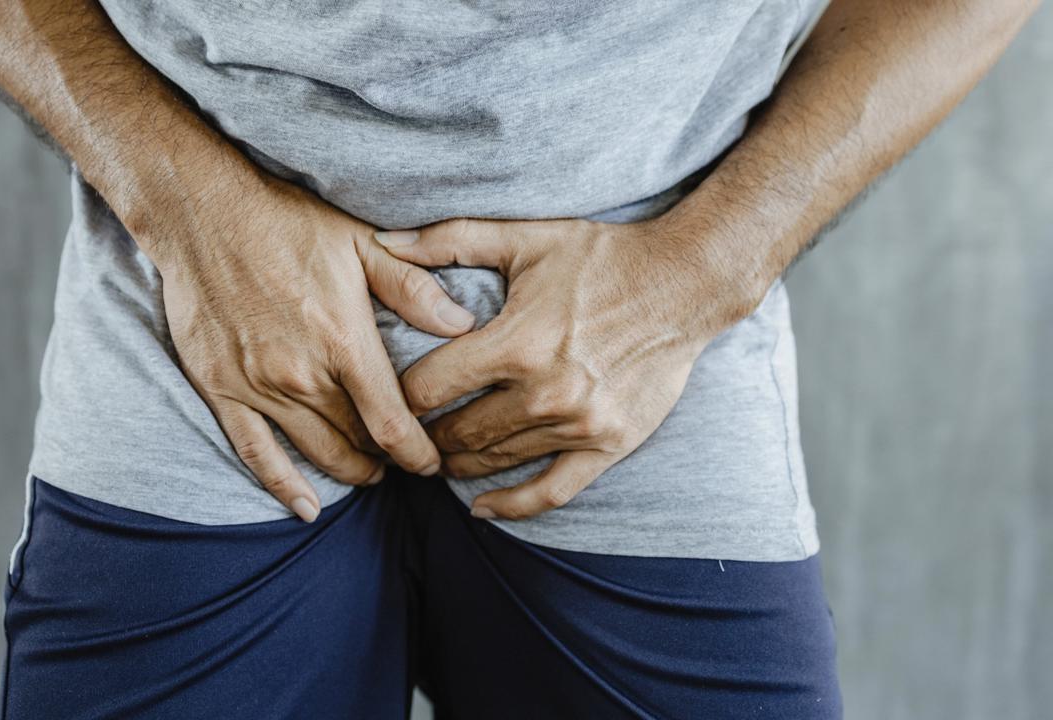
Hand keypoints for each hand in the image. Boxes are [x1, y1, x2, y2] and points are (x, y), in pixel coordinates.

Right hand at [140, 175, 478, 521]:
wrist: (203, 213)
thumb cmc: (287, 222)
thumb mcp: (362, 244)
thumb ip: (413, 289)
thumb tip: (463, 326)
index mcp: (343, 342)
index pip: (392, 424)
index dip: (418, 454)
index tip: (435, 463)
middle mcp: (301, 375)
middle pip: (357, 444)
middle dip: (387, 461)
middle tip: (404, 463)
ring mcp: (257, 387)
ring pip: (314, 453)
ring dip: (347, 470)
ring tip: (369, 472)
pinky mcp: (221, 389)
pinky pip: (254, 452)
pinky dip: (283, 485)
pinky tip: (306, 508)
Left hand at [376, 217, 753, 519]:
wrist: (686, 283)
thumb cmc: (602, 256)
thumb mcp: (526, 237)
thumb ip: (450, 239)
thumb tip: (383, 241)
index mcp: (516, 342)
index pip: (429, 388)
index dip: (396, 396)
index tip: (385, 397)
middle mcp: (544, 392)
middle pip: (457, 432)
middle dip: (423, 435)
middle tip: (404, 433)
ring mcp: (578, 424)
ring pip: (495, 461)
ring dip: (457, 464)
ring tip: (437, 456)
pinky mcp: (609, 444)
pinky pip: (551, 492)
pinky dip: (512, 504)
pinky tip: (481, 507)